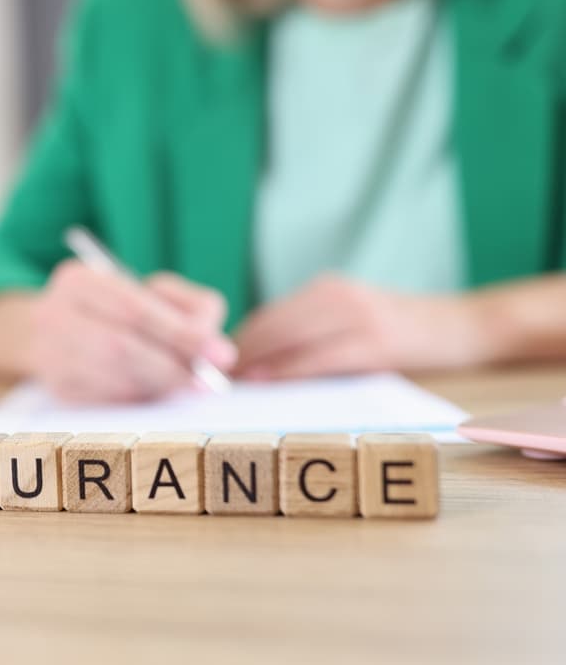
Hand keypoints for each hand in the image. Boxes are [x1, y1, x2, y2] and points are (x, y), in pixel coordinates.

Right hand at [26, 260, 236, 401]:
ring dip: (158, 388)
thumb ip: (187, 309)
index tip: (221, 354)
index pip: (135, 309)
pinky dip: (138, 402)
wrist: (48, 334)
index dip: (181, 334)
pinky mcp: (56, 391)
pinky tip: (153, 397)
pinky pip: (107, 403)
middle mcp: (53, 315)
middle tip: (208, 384)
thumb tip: (214, 350)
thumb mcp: (150, 292)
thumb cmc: (116, 310)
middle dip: (172, 369)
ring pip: (115, 381)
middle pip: (121, 348)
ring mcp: (48, 357)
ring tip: (184, 388)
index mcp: (79, 281)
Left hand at [234, 275, 485, 379]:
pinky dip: (287, 372)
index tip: (214, 365)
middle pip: (270, 326)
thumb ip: (312, 333)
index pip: (267, 316)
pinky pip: (318, 359)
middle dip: (238, 355)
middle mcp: (337, 296)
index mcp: (327, 289)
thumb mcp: (352, 320)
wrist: (463, 326)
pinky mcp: (374, 343)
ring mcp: (356, 317)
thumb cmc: (401, 331)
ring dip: (255, 365)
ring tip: (234, 388)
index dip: (237, 342)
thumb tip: (257, 364)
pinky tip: (268, 385)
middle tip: (215, 382)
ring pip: (287, 340)